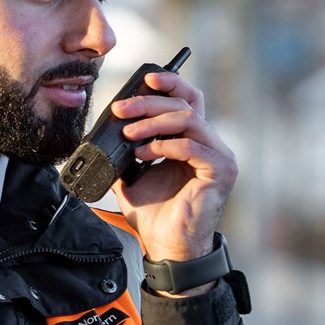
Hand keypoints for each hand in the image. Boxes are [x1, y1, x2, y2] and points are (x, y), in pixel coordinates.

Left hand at [110, 69, 236, 276]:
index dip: (170, 84)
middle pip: (186, 105)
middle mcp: (210, 144)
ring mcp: (219, 156)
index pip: (188, 100)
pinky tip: (144, 153)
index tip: (145, 79)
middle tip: (122, 109)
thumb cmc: (156, 214)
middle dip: (150, 103)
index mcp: (193, 140)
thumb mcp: (132, 175)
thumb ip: (126, 151)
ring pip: (189, 120)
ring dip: (153, 123)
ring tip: (129, 133)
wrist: (167, 246)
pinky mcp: (221, 170)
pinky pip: (193, 146)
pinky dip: (165, 145)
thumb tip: (104, 132)